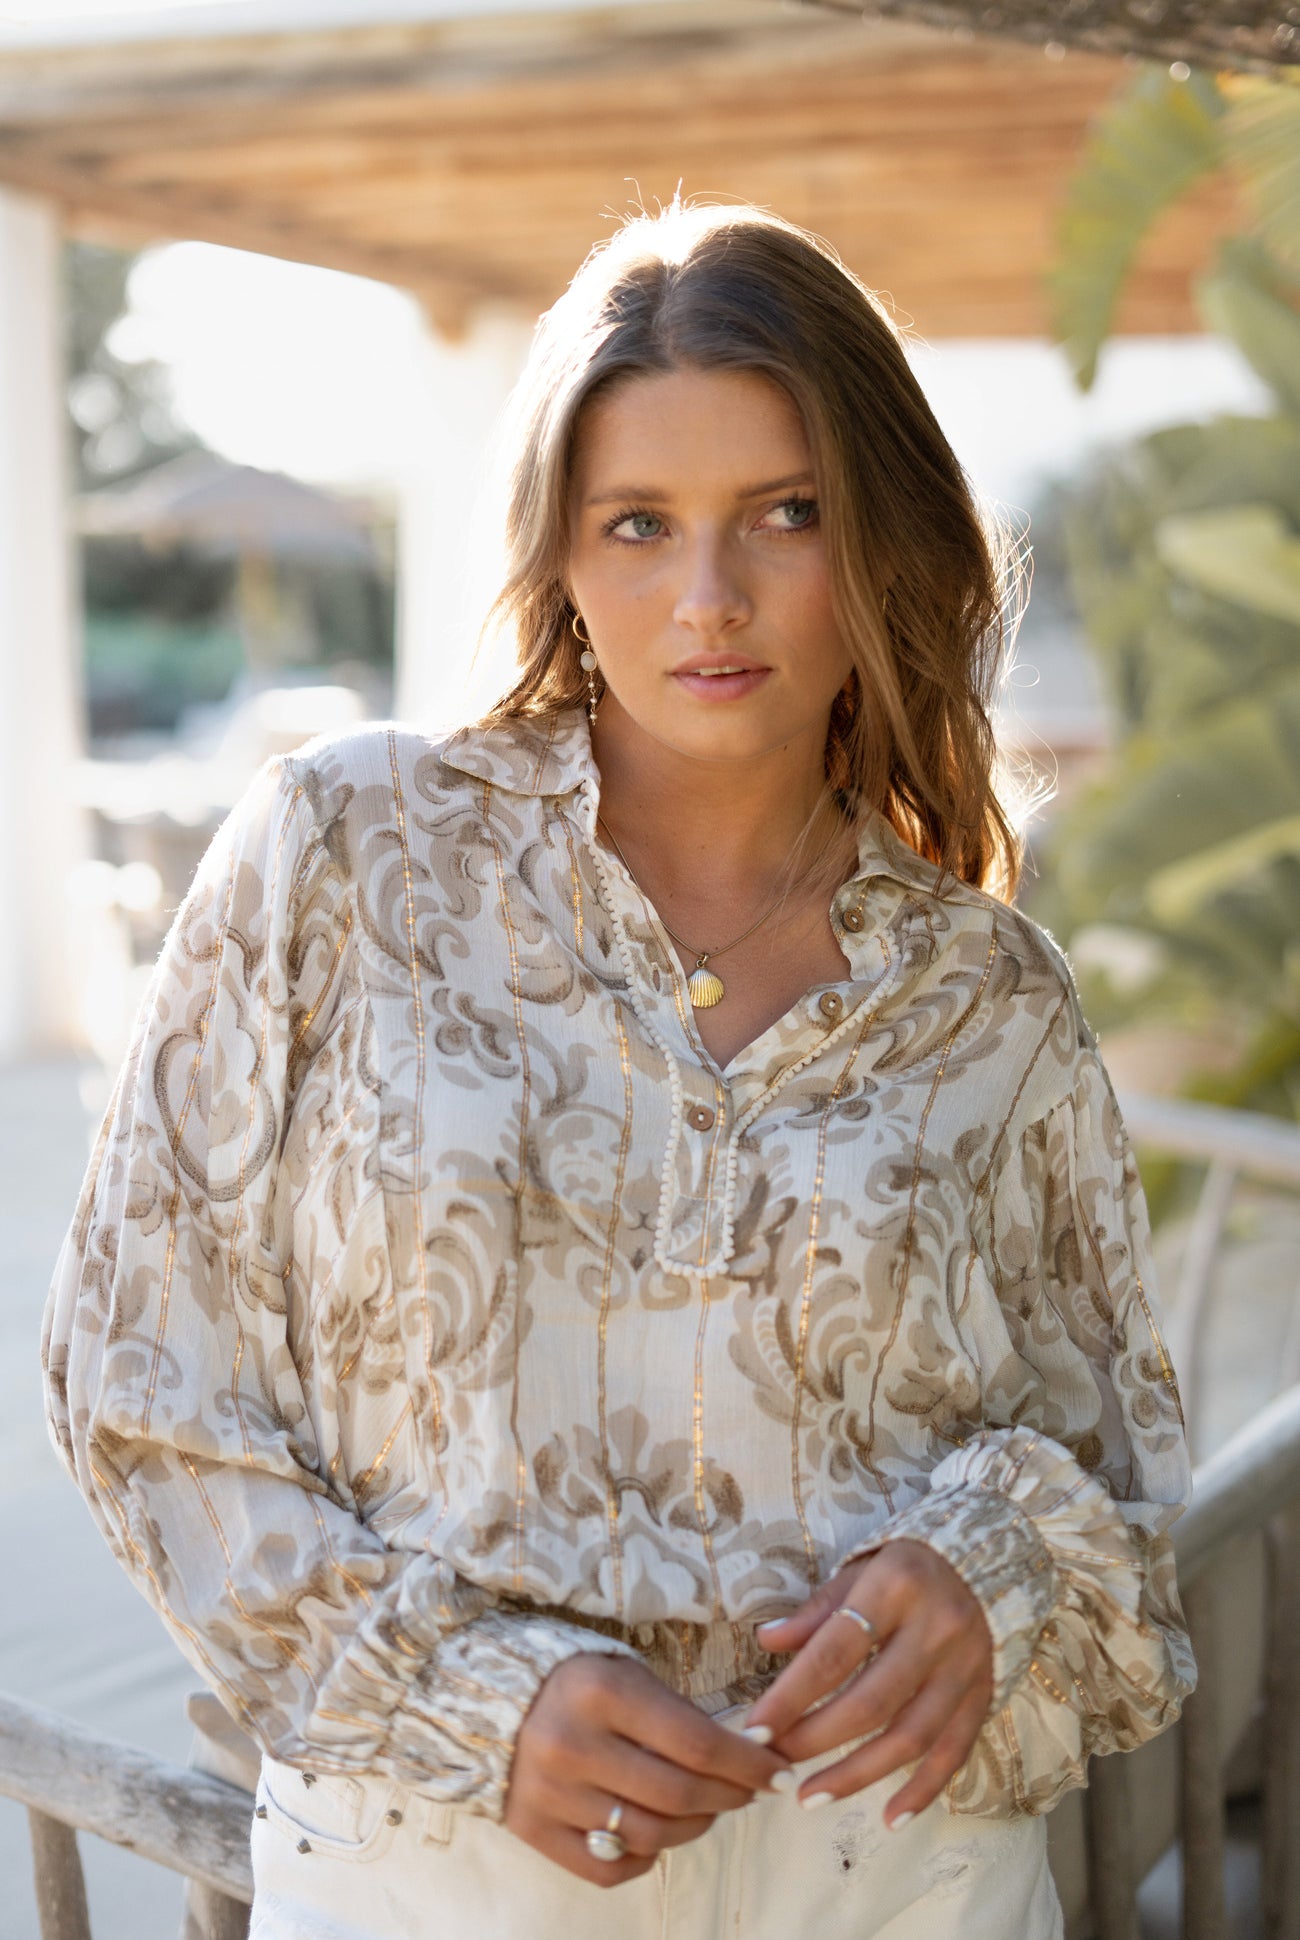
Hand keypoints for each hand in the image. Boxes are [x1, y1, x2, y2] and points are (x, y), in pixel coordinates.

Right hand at [505, 1652, 791, 1885]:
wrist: (488, 1701)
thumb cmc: (577, 1682)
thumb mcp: (627, 1675)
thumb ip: (682, 1716)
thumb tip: (752, 1753)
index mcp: (601, 1692)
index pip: (697, 1743)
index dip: (749, 1764)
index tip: (778, 1771)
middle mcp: (571, 1745)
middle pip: (679, 1795)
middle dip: (730, 1796)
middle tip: (750, 1790)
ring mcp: (549, 1794)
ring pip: (651, 1836)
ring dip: (695, 1825)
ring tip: (705, 1806)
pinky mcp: (532, 1831)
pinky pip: (610, 1867)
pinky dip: (645, 1855)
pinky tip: (654, 1828)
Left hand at [742, 1539, 992, 1826]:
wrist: (991, 1559)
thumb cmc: (909, 1567)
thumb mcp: (859, 1570)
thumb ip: (816, 1611)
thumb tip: (767, 1642)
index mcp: (896, 1587)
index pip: (834, 1652)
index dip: (791, 1696)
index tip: (755, 1731)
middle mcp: (936, 1628)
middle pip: (871, 1702)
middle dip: (815, 1741)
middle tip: (774, 1766)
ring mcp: (966, 1667)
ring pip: (910, 1737)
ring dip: (858, 1775)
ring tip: (811, 1797)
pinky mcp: (986, 1694)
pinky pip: (954, 1752)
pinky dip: (924, 1790)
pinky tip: (890, 1817)